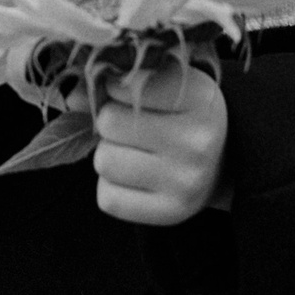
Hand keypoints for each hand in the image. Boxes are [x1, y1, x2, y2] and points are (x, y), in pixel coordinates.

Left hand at [91, 55, 229, 225]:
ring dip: (109, 155)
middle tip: (134, 128)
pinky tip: (136, 179)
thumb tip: (72, 97)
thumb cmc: (181, 114)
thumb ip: (116, 81)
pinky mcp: (171, 213)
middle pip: (108, 122)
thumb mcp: (162, 85)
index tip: (132, 94)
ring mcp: (186, 181)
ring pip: (104, 161)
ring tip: (136, 153)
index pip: (126, 84)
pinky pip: (107, 198)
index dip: (117, 88)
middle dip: (111, 123)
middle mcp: (198, 141)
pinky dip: (112, 187)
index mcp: (201, 98)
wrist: (222, 162)